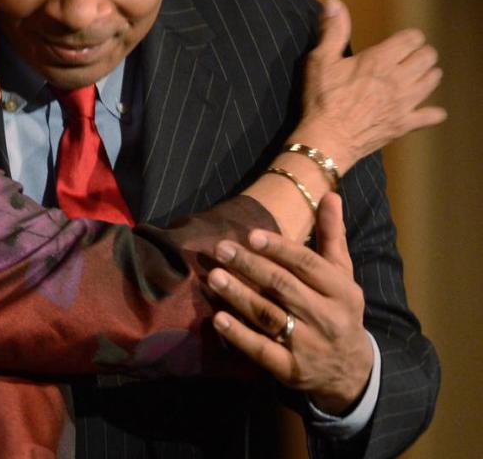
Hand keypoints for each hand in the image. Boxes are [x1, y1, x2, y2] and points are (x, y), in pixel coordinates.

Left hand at [207, 193, 371, 413]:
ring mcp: (308, 346)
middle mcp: (326, 317)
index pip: (307, 264)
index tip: (250, 234)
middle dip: (250, 266)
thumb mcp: (343, 275)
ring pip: (269, 316)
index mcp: (341, 291)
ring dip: (239, 295)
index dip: (279, 248)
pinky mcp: (290, 370)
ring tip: (214, 277)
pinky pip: (262, 351)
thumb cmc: (339, 311)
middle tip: (221, 248)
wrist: (352, 372)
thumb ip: (332, 236)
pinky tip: (218, 319)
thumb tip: (329, 194)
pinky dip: (239, 335)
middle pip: (284, 287)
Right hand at [294, 0, 445, 170]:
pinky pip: (432, 115)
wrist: (327, 139)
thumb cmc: (322, 99)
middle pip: (428, 57)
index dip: (409, 38)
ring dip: (428, 75)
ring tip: (415, 77)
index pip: (412, 38)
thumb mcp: (321, 61)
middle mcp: (399, 78)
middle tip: (407, 59)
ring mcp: (406, 103)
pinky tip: (425, 110)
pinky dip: (432, 112)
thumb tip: (333, 2)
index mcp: (380, 60)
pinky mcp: (405, 124)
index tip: (399, 42)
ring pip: (433, 81)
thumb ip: (333, 31)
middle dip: (420, 54)